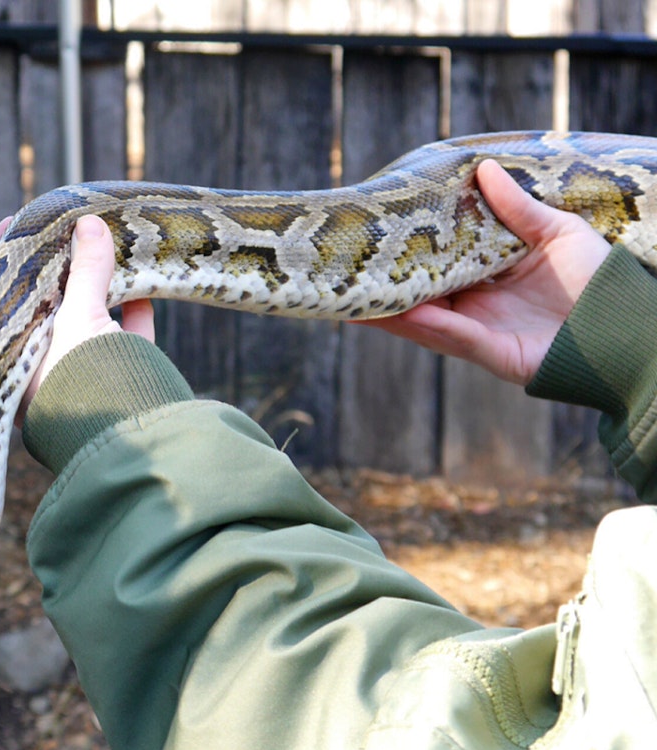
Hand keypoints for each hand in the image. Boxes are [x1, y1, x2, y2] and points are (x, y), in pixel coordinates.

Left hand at [11, 214, 154, 416]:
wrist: (125, 437)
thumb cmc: (80, 380)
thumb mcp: (79, 318)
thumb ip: (85, 271)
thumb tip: (90, 224)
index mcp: (10, 357)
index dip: (1, 257)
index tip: (10, 222)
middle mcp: (39, 367)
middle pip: (44, 305)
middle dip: (59, 268)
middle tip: (66, 229)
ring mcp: (78, 375)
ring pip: (85, 320)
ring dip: (99, 286)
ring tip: (107, 247)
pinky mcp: (117, 383)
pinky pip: (123, 340)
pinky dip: (134, 314)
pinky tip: (144, 287)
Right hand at [363, 159, 609, 384]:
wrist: (628, 324)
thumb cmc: (599, 278)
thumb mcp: (558, 231)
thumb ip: (517, 206)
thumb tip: (483, 167)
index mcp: (489, 273)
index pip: (439, 261)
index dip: (409, 252)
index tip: (377, 236)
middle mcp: (478, 304)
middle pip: (421, 294)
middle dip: (386, 285)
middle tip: (348, 269)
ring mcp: (482, 331)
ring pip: (426, 319)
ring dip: (392, 310)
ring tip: (357, 296)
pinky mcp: (495, 353)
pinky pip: (455, 338)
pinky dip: (428, 326)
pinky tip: (402, 314)